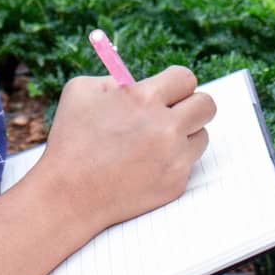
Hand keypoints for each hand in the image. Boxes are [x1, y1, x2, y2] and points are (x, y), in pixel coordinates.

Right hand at [32, 65, 216, 234]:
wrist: (68, 196)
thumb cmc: (70, 141)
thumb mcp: (81, 92)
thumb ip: (113, 78)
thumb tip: (136, 81)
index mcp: (144, 98)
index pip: (185, 78)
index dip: (176, 84)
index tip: (169, 91)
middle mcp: (166, 127)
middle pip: (207, 105)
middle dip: (192, 105)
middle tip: (176, 112)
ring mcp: (174, 158)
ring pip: (202, 136)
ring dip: (185, 135)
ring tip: (155, 142)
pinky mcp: (176, 183)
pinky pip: (188, 164)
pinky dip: (172, 162)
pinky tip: (146, 166)